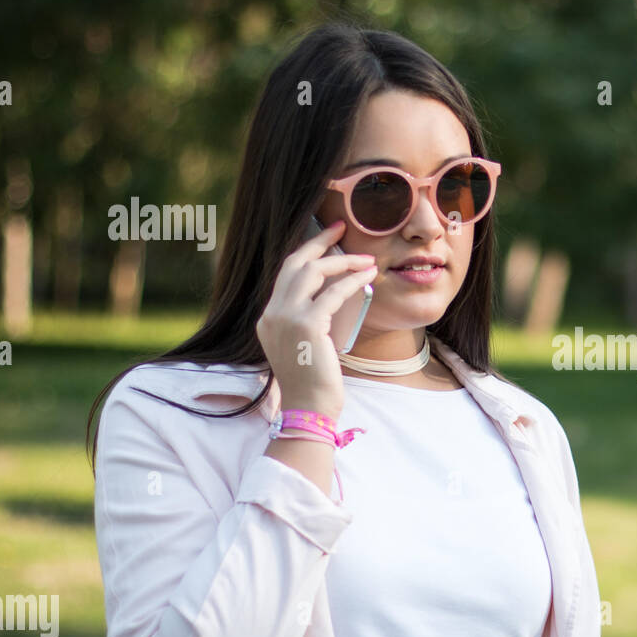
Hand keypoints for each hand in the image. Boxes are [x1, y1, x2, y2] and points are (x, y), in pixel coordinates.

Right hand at [255, 220, 376, 418]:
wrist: (308, 409)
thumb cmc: (315, 383)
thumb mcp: (306, 347)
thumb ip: (311, 322)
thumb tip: (337, 298)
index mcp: (268, 318)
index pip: (286, 275)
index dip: (307, 252)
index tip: (327, 238)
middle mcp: (271, 314)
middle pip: (295, 264)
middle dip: (319, 242)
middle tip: (341, 228)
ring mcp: (285, 318)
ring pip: (312, 272)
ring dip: (342, 261)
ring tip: (365, 259)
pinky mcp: (305, 326)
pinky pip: (332, 294)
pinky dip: (352, 282)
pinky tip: (368, 277)